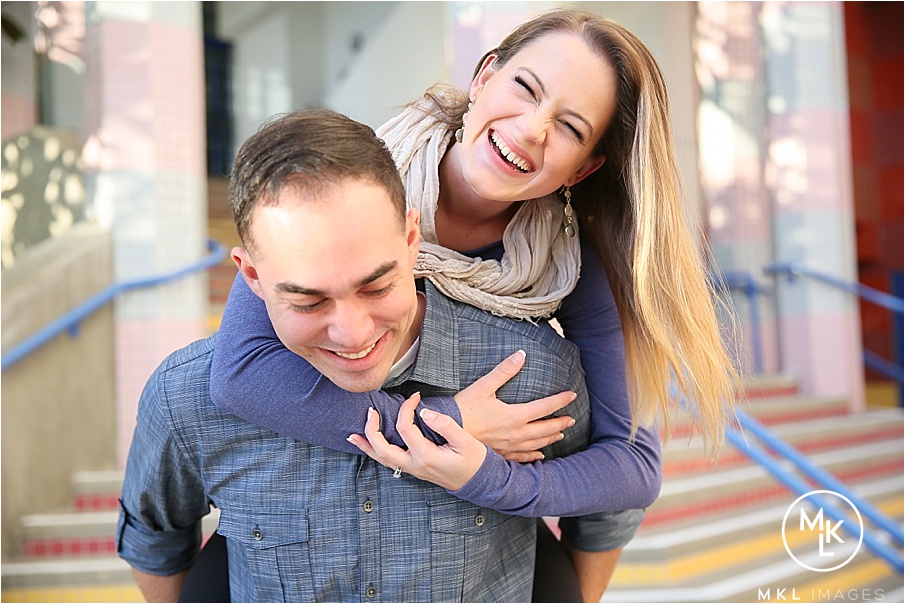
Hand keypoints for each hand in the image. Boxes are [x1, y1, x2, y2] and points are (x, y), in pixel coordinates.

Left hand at [347, 392, 487, 490]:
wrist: (480, 482)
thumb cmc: (474, 461)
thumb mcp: (465, 441)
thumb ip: (444, 425)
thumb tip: (423, 412)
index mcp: (426, 456)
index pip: (405, 427)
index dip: (407, 408)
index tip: (415, 397)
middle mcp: (415, 465)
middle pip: (382, 449)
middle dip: (372, 430)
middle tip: (369, 412)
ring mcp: (413, 470)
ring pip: (382, 459)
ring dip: (366, 446)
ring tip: (352, 435)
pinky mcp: (414, 469)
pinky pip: (389, 462)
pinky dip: (375, 453)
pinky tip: (369, 446)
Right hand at [455, 350, 576, 461]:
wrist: (446, 436)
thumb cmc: (463, 409)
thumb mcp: (483, 386)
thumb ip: (504, 371)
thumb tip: (521, 355)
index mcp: (514, 416)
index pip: (545, 407)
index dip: (560, 400)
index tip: (572, 395)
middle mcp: (515, 433)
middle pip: (545, 429)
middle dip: (560, 423)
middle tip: (571, 419)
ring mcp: (508, 446)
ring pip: (537, 444)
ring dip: (550, 438)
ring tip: (560, 434)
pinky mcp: (500, 455)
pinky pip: (522, 458)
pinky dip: (533, 456)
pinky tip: (540, 456)